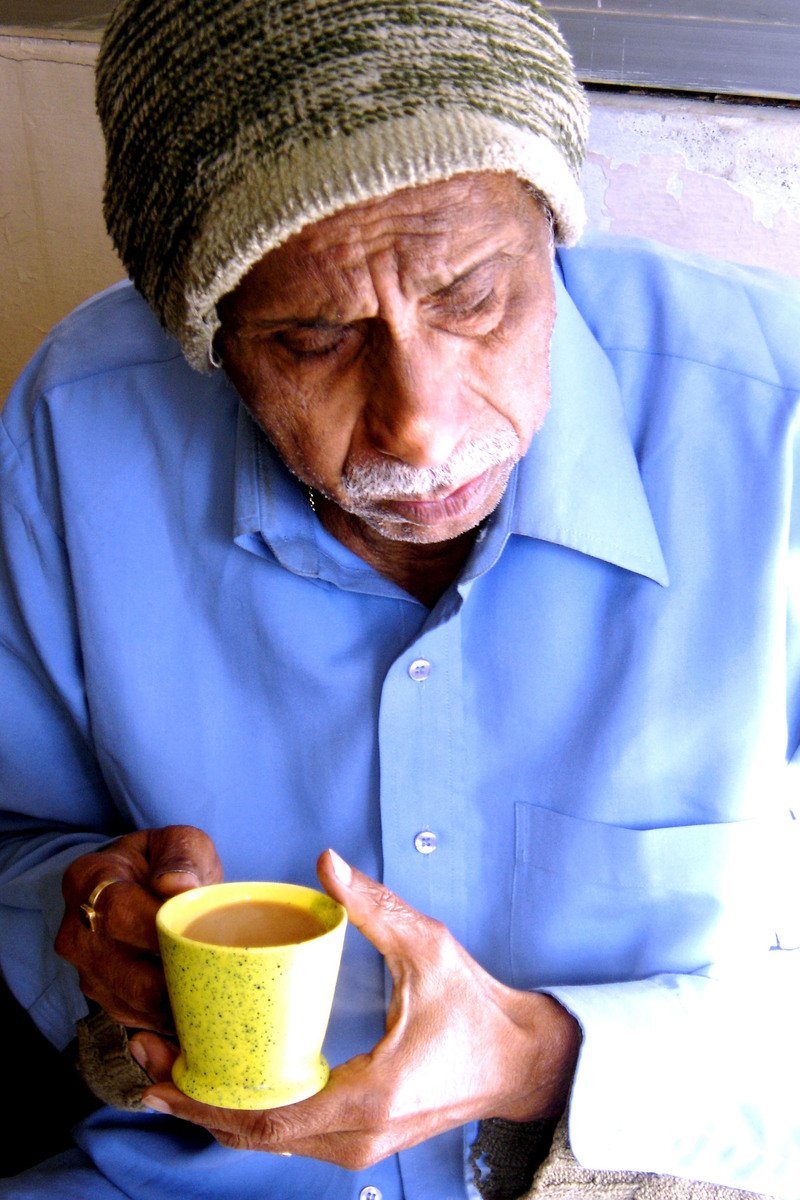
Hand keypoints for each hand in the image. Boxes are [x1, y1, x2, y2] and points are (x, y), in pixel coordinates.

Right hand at [55, 825, 222, 1031]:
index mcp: (89, 878)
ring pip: (130, 1002)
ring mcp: (84, 966)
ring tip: (214, 1000)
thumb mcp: (180, 842)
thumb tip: (177, 886)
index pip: (121, 914)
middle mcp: (75, 928)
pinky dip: (164, 1018)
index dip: (163, 935)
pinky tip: (195, 1007)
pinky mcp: (99, 994)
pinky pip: (132, 1017)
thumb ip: (182, 856)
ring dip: (173, 1007)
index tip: (202, 943)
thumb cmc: (168, 861)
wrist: (148, 881)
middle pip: (125, 971)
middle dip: (175, 983)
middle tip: (220, 985)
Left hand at [131, 850, 580, 1168]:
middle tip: (144, 1057)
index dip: (205, 1096)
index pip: (269, 1114)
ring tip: (165, 1067)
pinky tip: (218, 1082)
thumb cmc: (477, 1009)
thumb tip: (326, 863)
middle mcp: (357, 1137)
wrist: (518, 1063)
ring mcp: (358, 1147)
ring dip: (214, 1109)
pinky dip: (246, 1114)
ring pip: (267, 1143)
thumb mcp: (429, 948)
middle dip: (193, 1100)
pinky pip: (288, 1136)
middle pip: (253, 1136)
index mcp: (370, 1096)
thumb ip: (375, 907)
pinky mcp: (358, 1140)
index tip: (159, 1064)